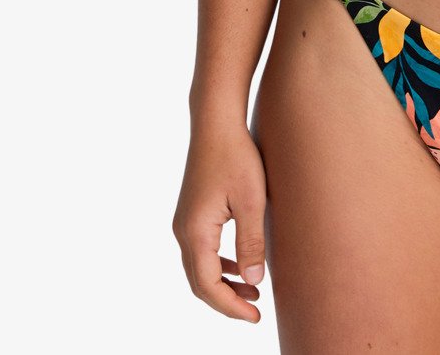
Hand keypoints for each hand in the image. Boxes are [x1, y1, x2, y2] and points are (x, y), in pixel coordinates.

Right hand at [172, 121, 268, 322]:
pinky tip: (241, 266)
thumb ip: (251, 243)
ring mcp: (185, 222)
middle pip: (200, 282)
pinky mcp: (192, 213)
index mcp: (196, 232)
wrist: (216, 123)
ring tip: (253, 292)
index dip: (231, 306)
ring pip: (200, 268)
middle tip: (255, 311)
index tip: (255, 316)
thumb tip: (254, 282)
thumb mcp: (251, 201)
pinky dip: (220, 265)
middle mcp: (184, 231)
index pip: (208, 286)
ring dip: (224, 284)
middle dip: (226, 300)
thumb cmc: (236, 157)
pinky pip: (202, 251)